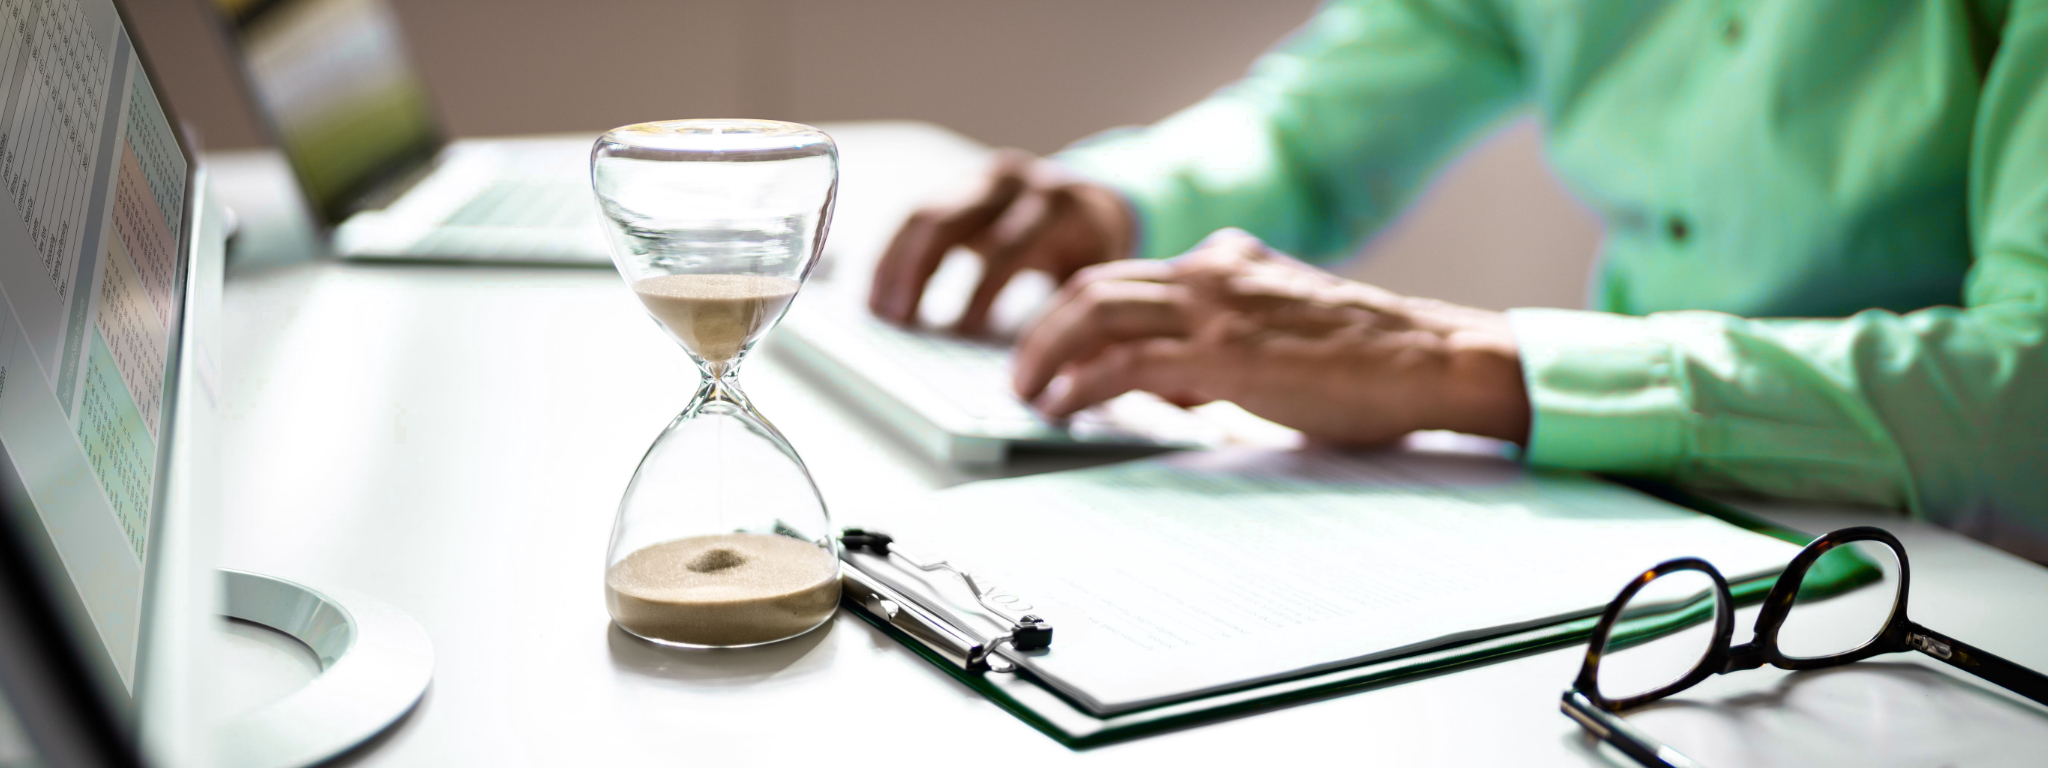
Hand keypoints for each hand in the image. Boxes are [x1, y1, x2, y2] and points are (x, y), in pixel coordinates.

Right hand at [868, 150, 1134, 335]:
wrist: (1101, 200)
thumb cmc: (1096, 252)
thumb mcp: (1099, 279)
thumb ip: (1076, 318)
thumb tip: (1052, 382)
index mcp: (1058, 206)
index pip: (1007, 249)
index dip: (981, 295)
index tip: (962, 336)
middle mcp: (1017, 182)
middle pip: (951, 221)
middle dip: (918, 273)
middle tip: (896, 322)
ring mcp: (984, 179)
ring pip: (924, 215)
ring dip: (894, 264)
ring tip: (878, 311)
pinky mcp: (962, 185)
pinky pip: (916, 217)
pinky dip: (895, 254)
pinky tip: (880, 292)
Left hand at [1011, 229, 1531, 444]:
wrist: (1430, 358)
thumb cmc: (1370, 357)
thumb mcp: (1280, 328)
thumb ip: (1220, 341)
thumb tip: (1167, 381)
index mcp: (1228, 261)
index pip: (1127, 275)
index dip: (1077, 312)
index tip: (1054, 350)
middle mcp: (1214, 272)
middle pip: (1094, 284)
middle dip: (1042, 328)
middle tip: (1021, 372)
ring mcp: (1217, 309)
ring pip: (1095, 311)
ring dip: (1046, 352)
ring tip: (1028, 392)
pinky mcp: (1225, 355)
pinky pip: (1126, 363)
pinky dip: (1080, 384)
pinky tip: (1064, 408)